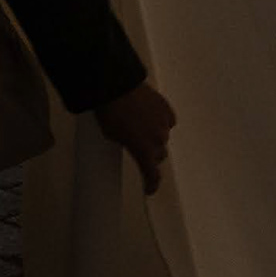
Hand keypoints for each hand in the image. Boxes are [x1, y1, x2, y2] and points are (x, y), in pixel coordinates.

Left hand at [95, 82, 176, 196]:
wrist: (113, 86)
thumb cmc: (108, 115)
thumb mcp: (112, 136)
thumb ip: (127, 144)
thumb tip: (130, 141)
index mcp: (144, 151)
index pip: (152, 174)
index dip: (151, 184)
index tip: (149, 189)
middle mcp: (158, 140)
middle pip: (159, 154)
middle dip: (151, 155)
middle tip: (141, 149)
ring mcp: (164, 123)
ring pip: (163, 137)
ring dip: (155, 136)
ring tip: (142, 128)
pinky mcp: (165, 107)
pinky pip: (167, 120)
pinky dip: (161, 121)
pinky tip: (152, 116)